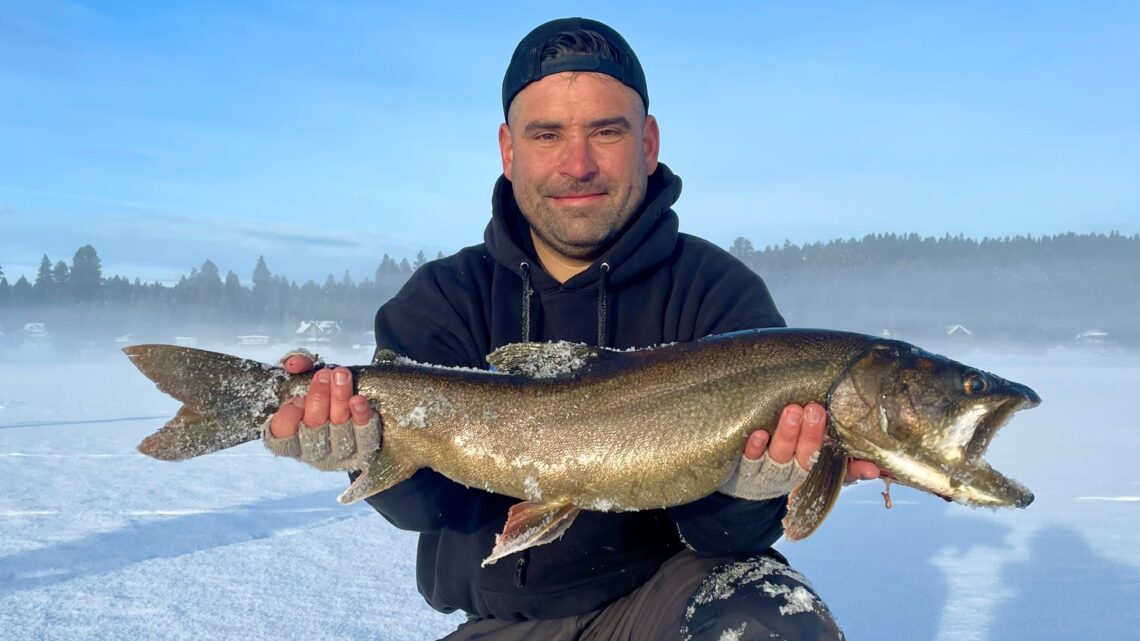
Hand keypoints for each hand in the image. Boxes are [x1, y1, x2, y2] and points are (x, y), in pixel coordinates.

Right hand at [263, 351, 378, 470]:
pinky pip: (364, 435)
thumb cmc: (321, 396)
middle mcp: (312, 450)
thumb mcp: (303, 378)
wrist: (354, 414)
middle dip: (318, 397)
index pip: (282, 432)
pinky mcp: (363, 450)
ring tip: (341, 375)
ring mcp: (339, 453)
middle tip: (324, 374)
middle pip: (314, 426)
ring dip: (339, 398)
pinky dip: (361, 415)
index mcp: (290, 437)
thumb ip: (295, 367)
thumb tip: (295, 364)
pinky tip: (358, 399)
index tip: (297, 397)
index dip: (289, 416)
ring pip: (339, 426)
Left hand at [744, 403, 880, 483]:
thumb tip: (877, 469)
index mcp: (814, 472)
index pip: (835, 468)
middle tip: (815, 410)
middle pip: (805, 456)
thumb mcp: (821, 465)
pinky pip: (750, 457)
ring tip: (792, 411)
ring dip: (786, 433)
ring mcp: (769, 470)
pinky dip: (755, 447)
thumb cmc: (794, 461)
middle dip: (811, 434)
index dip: (852, 468)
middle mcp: (793, 473)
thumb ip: (848, 464)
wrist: (751, 480)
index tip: (869, 465)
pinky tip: (759, 433)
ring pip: (780, 453)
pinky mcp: (747, 466)